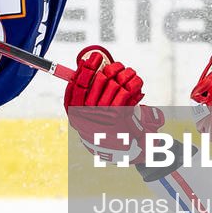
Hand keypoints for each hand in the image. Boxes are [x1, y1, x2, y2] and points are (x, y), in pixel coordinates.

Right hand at [65, 46, 162, 166]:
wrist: (126, 154)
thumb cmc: (109, 132)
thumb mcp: (93, 119)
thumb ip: (88, 98)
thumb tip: (86, 69)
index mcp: (77, 116)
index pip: (75, 87)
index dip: (83, 70)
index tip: (92, 58)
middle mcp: (87, 116)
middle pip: (95, 82)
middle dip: (107, 69)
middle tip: (114, 65)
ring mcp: (102, 116)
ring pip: (113, 84)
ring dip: (124, 75)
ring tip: (128, 74)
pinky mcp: (118, 117)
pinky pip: (125, 92)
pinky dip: (133, 85)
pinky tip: (136, 85)